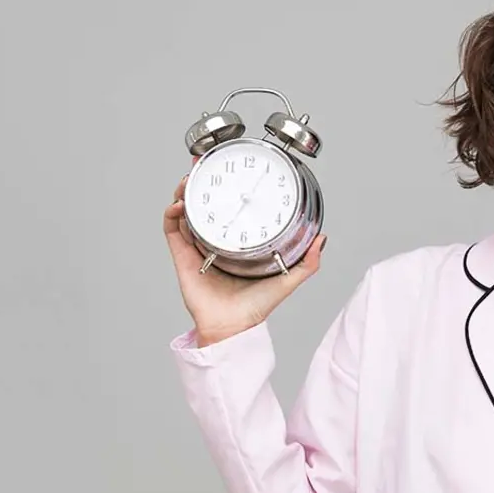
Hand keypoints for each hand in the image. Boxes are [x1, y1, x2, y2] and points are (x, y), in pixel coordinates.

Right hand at [164, 165, 326, 346]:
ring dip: (184, 192)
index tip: (230, 169)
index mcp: (236, 245)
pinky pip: (172, 230)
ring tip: (189, 181)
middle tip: (203, 165)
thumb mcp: (287, 278)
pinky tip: (180, 205)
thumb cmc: (256, 308)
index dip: (227, 189)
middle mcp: (215, 243)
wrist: (234, 327)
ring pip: (184, 212)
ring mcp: (196, 249)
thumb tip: (322, 239)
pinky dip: (171, 214)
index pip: (229, 210)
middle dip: (200, 182)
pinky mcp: (182, 258)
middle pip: (203, 204)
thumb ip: (307, 262)